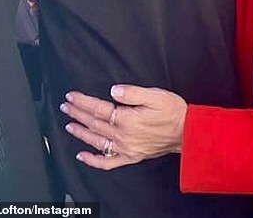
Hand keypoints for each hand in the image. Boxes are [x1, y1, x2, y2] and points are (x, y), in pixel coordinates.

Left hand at [61, 85, 186, 169]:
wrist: (187, 132)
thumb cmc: (173, 111)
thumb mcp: (155, 95)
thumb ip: (133, 93)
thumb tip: (113, 91)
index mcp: (128, 119)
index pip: (99, 109)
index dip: (83, 102)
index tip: (71, 96)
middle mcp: (123, 135)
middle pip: (95, 123)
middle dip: (77, 114)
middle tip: (65, 107)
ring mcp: (125, 148)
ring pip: (97, 142)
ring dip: (81, 133)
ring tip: (69, 126)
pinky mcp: (130, 157)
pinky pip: (107, 162)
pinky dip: (93, 160)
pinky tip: (83, 155)